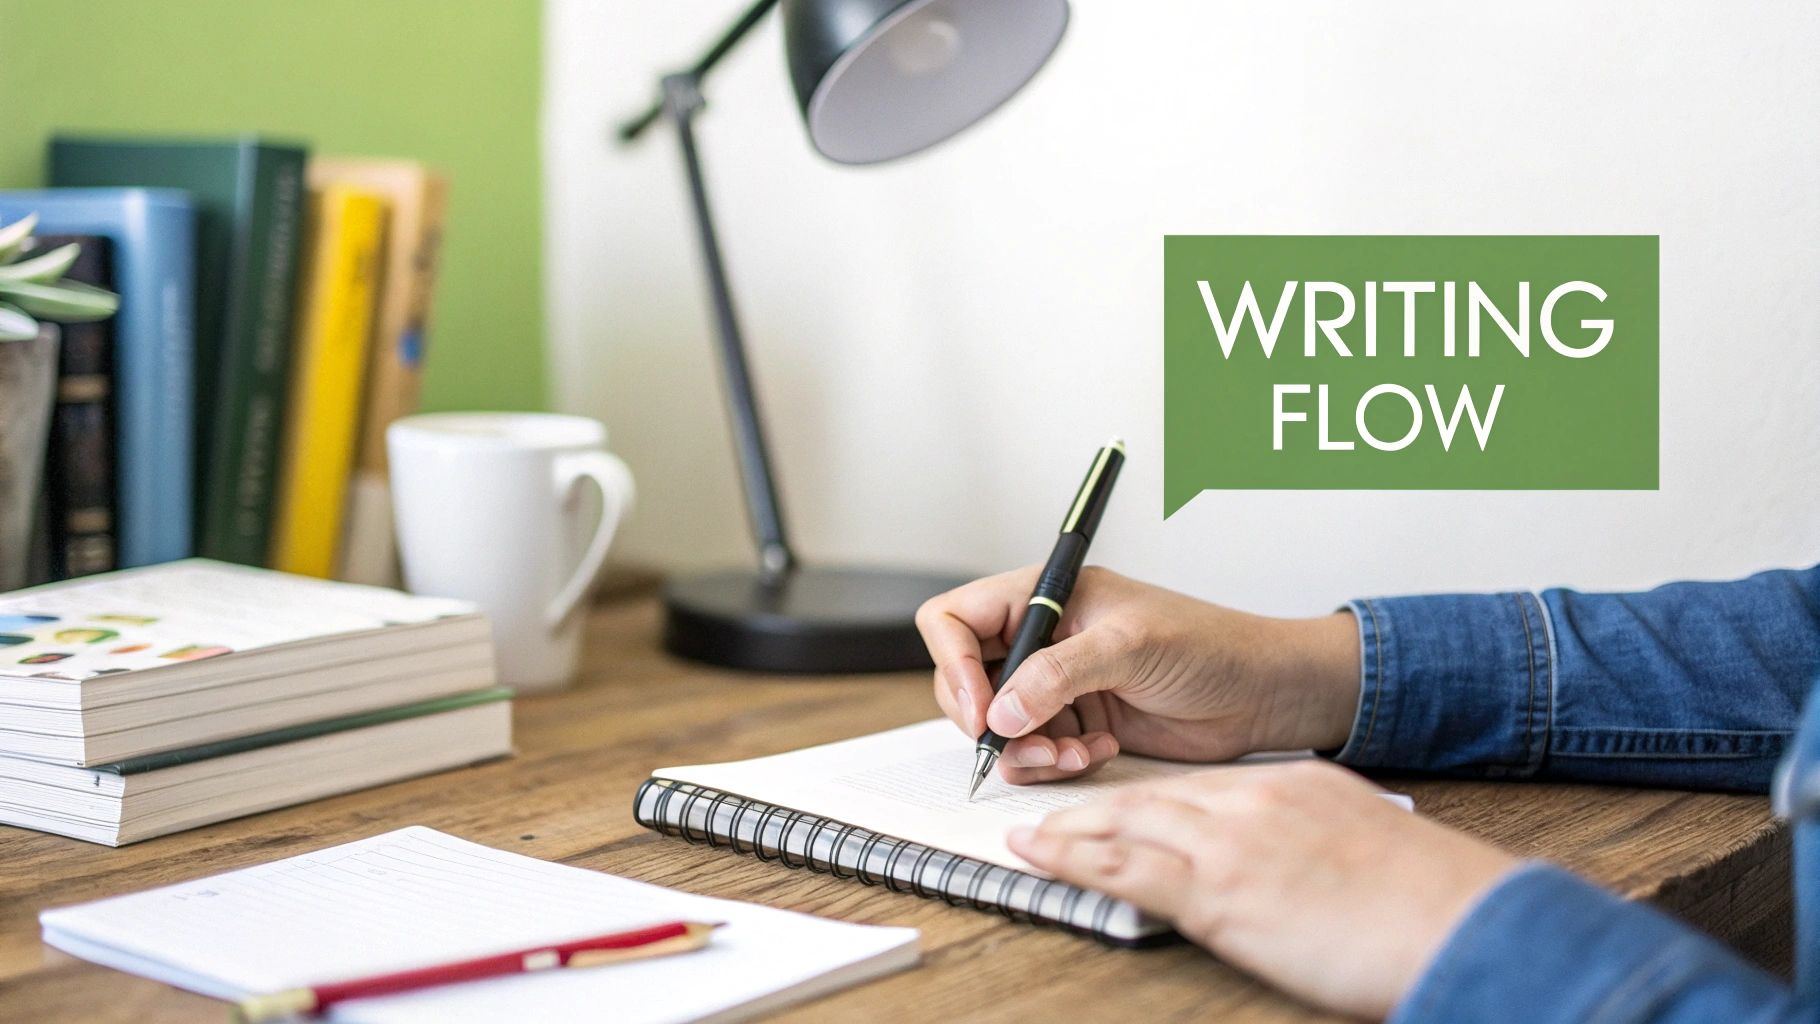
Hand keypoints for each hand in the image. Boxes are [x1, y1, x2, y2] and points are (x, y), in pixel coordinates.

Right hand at [917, 566, 1361, 783]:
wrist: (1262, 695)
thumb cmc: (1210, 646)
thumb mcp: (1130, 646)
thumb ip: (1058, 674)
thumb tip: (999, 712)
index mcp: (1046, 597)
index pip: (957, 618)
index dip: (955, 665)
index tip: (982, 711)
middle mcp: (1043, 639)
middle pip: (966, 680)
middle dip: (990, 720)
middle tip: (1025, 742)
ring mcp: (1056, 684)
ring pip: (997, 726)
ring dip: (1026, 750)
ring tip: (1071, 752)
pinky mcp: (1075, 723)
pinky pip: (1032, 752)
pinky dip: (1054, 763)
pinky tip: (1096, 752)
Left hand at [1009, 761, 1516, 1019]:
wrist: (1462, 920)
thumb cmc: (1428, 900)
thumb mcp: (1363, 847)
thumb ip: (1314, 841)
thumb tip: (1291, 864)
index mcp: (1291, 787)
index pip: (1195, 787)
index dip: (1144, 798)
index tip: (1112, 806)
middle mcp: (1253, 802)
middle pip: (1151, 796)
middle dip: (1094, 806)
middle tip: (1049, 811)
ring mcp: (1233, 842)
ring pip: (1126, 822)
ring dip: (1068, 828)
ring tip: (1027, 833)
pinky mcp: (1221, 890)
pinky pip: (1125, 866)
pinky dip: (1071, 856)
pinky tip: (1038, 853)